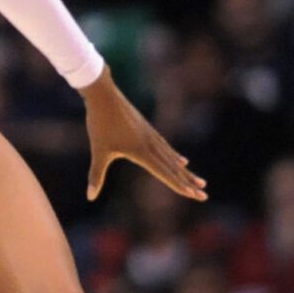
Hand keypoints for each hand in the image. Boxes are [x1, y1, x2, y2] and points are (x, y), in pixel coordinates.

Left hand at [83, 73, 205, 202]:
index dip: (180, 186)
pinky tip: (181, 160)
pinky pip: (166, 147)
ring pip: (172, 158)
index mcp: (142, 151)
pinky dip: (175, 157)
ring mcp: (151, 135)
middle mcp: (151, 144)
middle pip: (174, 168)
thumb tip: (89, 197)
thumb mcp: (98, 152)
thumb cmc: (100, 124)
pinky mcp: (147, 129)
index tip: (195, 195)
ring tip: (198, 180)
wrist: (104, 95)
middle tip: (204, 194)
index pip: (165, 174)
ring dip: (185, 171)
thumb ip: (96, 175)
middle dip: (189, 183)